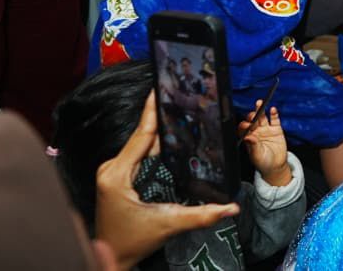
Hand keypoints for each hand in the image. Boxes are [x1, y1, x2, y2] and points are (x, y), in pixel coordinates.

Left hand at [95, 93, 238, 269]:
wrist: (112, 258)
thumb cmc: (132, 242)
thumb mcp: (168, 224)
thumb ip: (201, 215)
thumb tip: (231, 207)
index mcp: (117, 174)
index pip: (141, 134)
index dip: (152, 110)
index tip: (159, 87)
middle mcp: (111, 168)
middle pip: (141, 135)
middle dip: (160, 115)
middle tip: (176, 92)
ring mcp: (113, 171)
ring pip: (139, 142)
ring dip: (157, 128)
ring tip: (175, 107)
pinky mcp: (117, 176)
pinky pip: (137, 152)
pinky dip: (153, 142)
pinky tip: (167, 133)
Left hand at [239, 103, 290, 186]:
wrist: (276, 166)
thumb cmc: (263, 162)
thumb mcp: (257, 156)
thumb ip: (253, 146)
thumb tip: (248, 137)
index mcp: (249, 138)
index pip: (244, 128)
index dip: (244, 125)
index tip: (246, 125)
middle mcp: (256, 132)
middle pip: (252, 120)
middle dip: (252, 116)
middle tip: (253, 115)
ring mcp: (266, 129)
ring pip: (262, 117)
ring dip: (260, 110)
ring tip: (259, 103)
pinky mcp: (276, 129)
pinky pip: (274, 120)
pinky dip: (274, 114)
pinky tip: (273, 110)